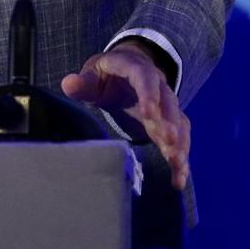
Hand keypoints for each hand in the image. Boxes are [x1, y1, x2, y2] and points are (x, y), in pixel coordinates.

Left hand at [61, 43, 191, 189]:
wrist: (128, 71)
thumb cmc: (106, 75)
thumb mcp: (93, 74)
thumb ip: (83, 82)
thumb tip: (69, 84)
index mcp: (138, 70)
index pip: (146, 79)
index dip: (149, 95)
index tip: (149, 113)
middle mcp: (159, 87)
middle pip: (168, 104)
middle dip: (169, 123)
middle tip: (169, 141)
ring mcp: (166, 107)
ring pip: (178, 124)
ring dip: (179, 144)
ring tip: (177, 164)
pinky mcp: (169, 125)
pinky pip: (179, 140)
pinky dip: (180, 159)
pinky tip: (179, 178)